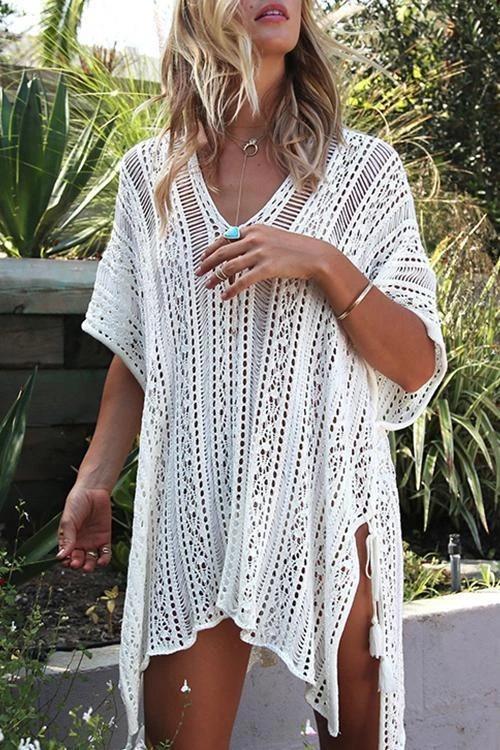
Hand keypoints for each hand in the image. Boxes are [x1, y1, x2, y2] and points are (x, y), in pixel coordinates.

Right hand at [55, 485, 112, 571]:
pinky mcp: (104, 538)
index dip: (66, 561)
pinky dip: (104, 559)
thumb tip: (61, 556)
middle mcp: (80, 542)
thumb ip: (67, 539)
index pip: (66, 556)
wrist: (93, 491)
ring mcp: (92, 541)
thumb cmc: (77, 502)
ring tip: (88, 565)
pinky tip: (101, 561)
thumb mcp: (68, 521)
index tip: (67, 561)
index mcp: (68, 539)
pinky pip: (105, 553)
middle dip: (77, 564)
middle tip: (77, 563)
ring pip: (91, 560)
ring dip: (89, 565)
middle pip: (78, 560)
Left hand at [194, 223, 327, 299]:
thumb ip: (256, 240)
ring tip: (207, 285)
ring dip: (215, 277)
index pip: (225, 238)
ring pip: (229, 267)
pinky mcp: (267, 267)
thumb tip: (240, 250)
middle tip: (198, 272)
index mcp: (255, 229)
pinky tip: (224, 296)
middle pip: (222, 252)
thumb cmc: (296, 248)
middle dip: (207, 263)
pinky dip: (231, 289)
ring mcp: (260, 253)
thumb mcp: (273, 236)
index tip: (203, 258)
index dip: (211, 249)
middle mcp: (254, 238)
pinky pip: (243, 281)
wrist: (316, 255)